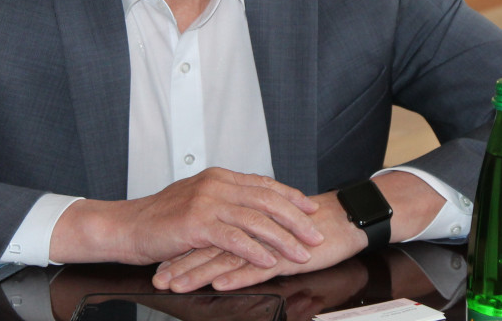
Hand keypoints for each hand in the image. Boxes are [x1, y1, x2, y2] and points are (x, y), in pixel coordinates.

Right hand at [50, 168, 322, 268]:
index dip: (290, 197)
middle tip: (316, 233)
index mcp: (219, 177)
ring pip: (256, 220)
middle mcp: (216, 185)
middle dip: (296, 219)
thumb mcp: (196, 200)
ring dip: (283, 238)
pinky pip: (235, 239)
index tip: (310, 209)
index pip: (264, 184)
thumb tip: (251, 206)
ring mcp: (207, 203)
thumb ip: (224, 199)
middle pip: (267, 200)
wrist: (127, 226)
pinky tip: (270, 261)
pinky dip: (256, 251)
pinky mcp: (197, 224)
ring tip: (301, 252)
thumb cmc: (160, 218)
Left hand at [151, 171, 447, 292]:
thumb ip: (248, 235)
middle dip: (181, 263)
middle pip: (210, 245)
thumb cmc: (309, 227)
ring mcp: (267, 239)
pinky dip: (236, 274)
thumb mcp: (272, 230)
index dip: (182, 247)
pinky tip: (219, 282)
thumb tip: (221, 247)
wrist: (343, 219)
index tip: (158, 260)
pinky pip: (257, 265)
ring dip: (199, 272)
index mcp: (247, 217)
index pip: (208, 232)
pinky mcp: (285, 253)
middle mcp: (252, 225)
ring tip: (176, 284)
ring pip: (226, 256)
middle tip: (158, 277)